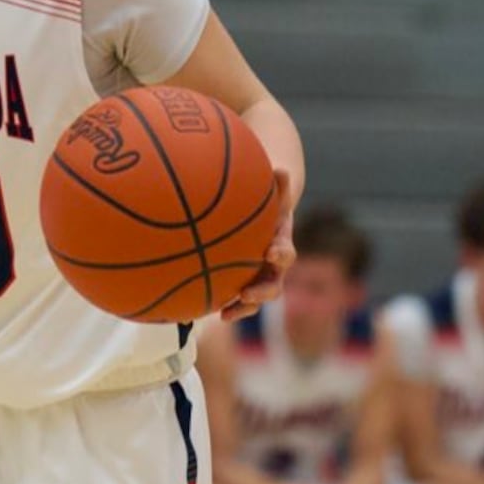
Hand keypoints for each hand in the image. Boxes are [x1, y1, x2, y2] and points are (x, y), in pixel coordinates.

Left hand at [220, 167, 294, 320]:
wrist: (264, 215)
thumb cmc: (266, 200)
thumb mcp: (271, 191)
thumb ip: (277, 184)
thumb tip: (281, 169)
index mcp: (280, 245)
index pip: (286, 253)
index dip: (281, 255)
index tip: (271, 253)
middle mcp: (272, 267)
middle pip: (273, 286)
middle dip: (262, 292)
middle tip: (247, 294)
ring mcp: (257, 278)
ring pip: (253, 298)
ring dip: (242, 307)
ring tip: (225, 314)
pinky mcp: (242, 283)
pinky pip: (232, 298)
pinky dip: (220, 303)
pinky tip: (197, 309)